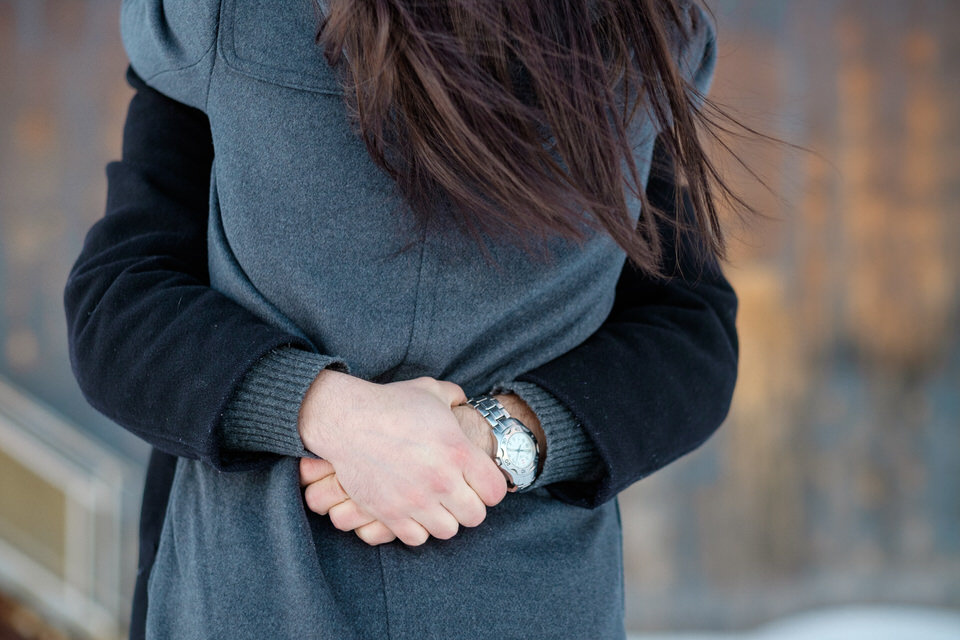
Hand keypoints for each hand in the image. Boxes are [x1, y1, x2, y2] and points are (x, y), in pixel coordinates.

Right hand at [297, 372, 506, 545]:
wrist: (346, 419)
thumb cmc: (391, 403)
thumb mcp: (431, 391)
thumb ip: (454, 396)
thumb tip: (463, 400)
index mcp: (458, 451)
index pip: (496, 491)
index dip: (490, 487)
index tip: (478, 481)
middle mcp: (442, 480)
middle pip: (475, 516)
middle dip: (469, 506)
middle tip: (456, 494)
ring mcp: (415, 500)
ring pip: (447, 531)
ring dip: (443, 518)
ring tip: (434, 503)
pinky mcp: (390, 513)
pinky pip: (416, 538)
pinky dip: (417, 528)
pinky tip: (412, 510)